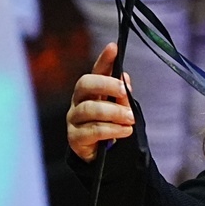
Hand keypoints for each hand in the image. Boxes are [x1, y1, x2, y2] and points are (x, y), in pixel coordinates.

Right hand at [67, 42, 134, 160]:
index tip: (114, 47)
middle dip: (105, 84)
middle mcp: (78, 101)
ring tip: (130, 119)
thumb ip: (122, 96)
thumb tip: (124, 77)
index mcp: (91, 92)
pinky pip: (93, 130)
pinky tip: (124, 130)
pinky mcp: (75, 138)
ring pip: (90, 109)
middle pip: (85, 84)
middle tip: (123, 91)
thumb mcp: (121, 110)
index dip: (104, 59)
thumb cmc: (110, 127)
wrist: (100, 157)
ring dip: (113, 112)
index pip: (96, 71)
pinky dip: (112, 130)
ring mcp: (74, 119)